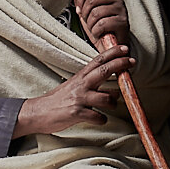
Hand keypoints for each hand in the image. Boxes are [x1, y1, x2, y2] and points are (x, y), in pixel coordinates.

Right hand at [15, 45, 134, 135]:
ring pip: (106, 98)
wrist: (38, 113)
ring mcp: (79, 99)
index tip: (124, 48)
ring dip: (113, 103)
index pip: (98, 61)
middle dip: (119, 65)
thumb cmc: (59, 101)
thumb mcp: (75, 87)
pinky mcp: (76, 113)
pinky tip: (99, 120)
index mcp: (81, 77)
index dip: (112, 53)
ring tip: (110, 106)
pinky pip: (98, 117)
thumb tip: (115, 90)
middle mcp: (81, 85)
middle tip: (132, 61)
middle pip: (104, 71)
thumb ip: (94, 86)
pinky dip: (101, 120)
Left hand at [74, 0, 131, 47]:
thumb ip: (83, 1)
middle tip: (88, 23)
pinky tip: (100, 34)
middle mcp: (117, 0)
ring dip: (91, 25)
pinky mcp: (123, 22)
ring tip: (95, 30)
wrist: (112, 48)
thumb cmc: (102, 32)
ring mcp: (121, 11)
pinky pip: (102, 24)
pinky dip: (96, 31)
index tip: (80, 10)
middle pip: (92, 0)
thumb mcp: (88, 15)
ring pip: (96, 12)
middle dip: (85, 14)